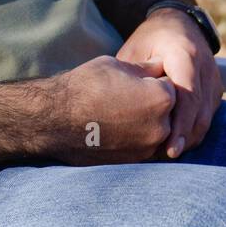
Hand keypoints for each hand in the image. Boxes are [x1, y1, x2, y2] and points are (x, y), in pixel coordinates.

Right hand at [50, 54, 177, 164]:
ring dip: (145, 122)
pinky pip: (144, 145)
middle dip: (153, 103)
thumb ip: (146, 68)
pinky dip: (135, 137)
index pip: (171, 84)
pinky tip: (115, 128)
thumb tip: (161, 66)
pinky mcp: (133, 162)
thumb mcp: (116, 65)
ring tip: (119, 114)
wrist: (54, 120)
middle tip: (126, 98)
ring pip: (157, 130)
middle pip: (168, 111)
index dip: (153, 80)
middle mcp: (161, 126)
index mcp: (162, 98)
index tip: (135, 81)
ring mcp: (147, 148)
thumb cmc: (83, 86)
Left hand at [114, 9, 223, 158]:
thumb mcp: (134, 52)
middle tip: (165, 158)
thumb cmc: (150, 39)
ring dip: (190, 137)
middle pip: (201, 112)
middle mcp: (205, 67)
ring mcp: (214, 78)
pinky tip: (177, 141)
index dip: (180, 126)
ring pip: (207, 117)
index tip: (170, 149)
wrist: (177, 23)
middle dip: (185, 138)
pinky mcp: (216, 88)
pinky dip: (194, 129)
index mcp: (185, 55)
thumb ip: (132, 79)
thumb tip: (121, 110)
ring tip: (168, 153)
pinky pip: (208, 114)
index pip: (188, 96)